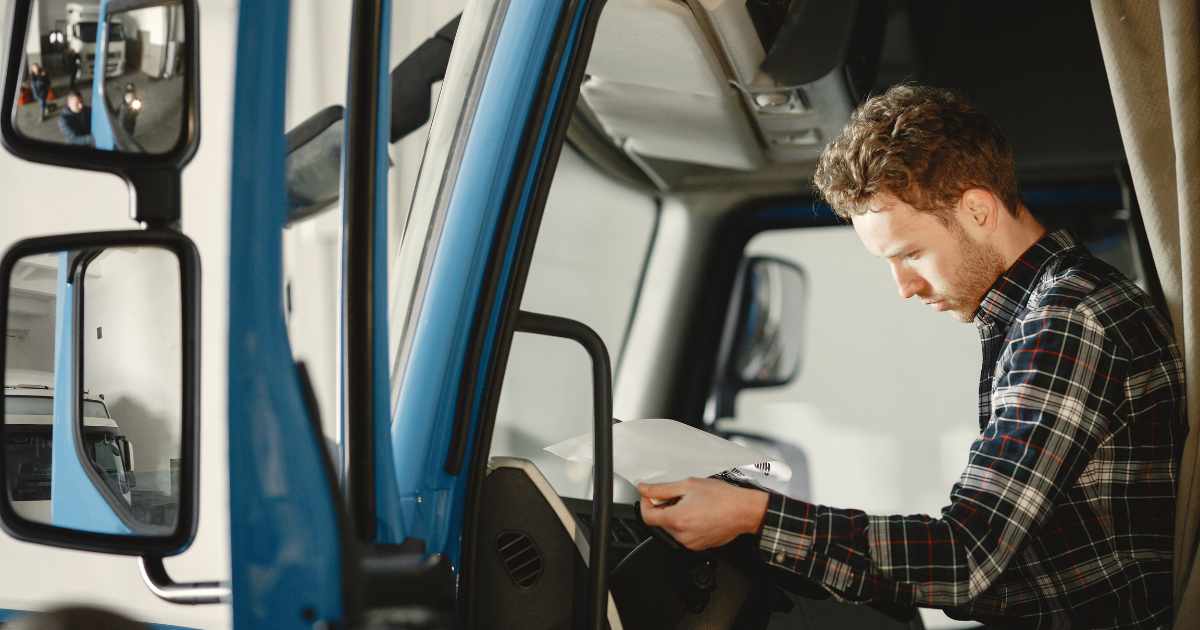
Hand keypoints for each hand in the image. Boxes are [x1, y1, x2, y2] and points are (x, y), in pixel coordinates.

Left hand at [637, 477, 768, 550]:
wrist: (744, 511)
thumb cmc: (722, 498)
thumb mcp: (688, 485)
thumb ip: (662, 489)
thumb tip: (644, 489)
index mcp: (677, 519)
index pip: (647, 516)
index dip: (646, 503)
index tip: (652, 496)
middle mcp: (682, 535)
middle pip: (660, 522)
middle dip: (663, 508)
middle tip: (677, 496)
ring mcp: (691, 543)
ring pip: (672, 529)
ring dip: (675, 516)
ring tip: (691, 504)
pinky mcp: (699, 546)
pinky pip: (684, 535)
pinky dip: (686, 524)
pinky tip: (698, 513)